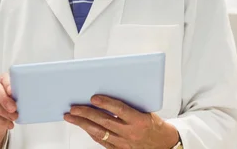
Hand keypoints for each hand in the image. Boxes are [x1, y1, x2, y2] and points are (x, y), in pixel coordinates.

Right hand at [0, 73, 17, 147]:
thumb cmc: (11, 101)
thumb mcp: (18, 96)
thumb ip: (21, 94)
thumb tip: (32, 98)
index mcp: (3, 79)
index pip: (4, 78)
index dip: (8, 85)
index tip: (12, 92)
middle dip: (4, 99)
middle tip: (13, 108)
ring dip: (3, 112)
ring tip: (14, 117)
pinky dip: (0, 121)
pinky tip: (8, 123)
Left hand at [64, 95, 178, 147]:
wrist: (164, 145)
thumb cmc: (155, 126)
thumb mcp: (147, 111)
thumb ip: (130, 104)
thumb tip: (110, 93)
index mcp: (139, 120)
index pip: (119, 109)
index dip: (106, 103)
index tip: (93, 98)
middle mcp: (130, 133)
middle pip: (104, 121)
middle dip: (86, 114)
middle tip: (74, 108)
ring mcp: (124, 143)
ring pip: (99, 133)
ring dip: (83, 124)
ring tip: (71, 117)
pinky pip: (101, 141)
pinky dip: (91, 133)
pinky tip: (84, 127)